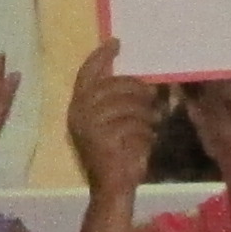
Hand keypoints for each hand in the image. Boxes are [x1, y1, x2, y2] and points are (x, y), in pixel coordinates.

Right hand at [64, 40, 159, 196]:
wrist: (112, 188)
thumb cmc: (116, 156)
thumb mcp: (114, 124)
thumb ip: (119, 103)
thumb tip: (144, 84)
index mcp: (77, 107)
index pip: (87, 73)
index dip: (101, 56)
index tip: (116, 43)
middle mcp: (79, 112)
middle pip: (115, 84)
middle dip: (138, 89)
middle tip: (154, 95)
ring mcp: (90, 125)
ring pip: (129, 104)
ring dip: (146, 115)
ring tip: (150, 125)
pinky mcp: (104, 138)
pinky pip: (135, 125)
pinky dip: (146, 134)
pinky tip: (146, 143)